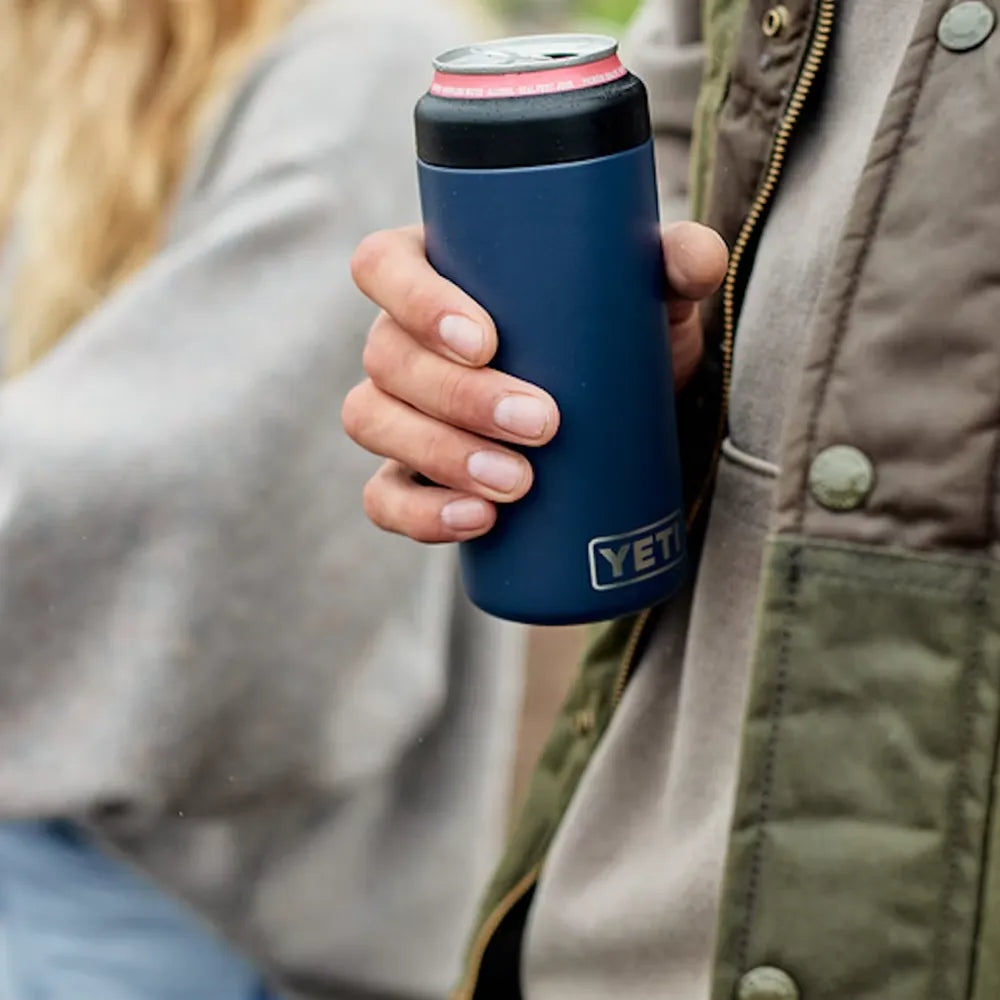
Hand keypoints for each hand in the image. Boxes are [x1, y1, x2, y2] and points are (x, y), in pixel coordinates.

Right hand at [342, 221, 727, 543]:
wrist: (616, 415)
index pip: (384, 266)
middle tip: (542, 424)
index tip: (486, 340)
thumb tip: (696, 256)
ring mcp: (397, 408)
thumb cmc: (612, 336)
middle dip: (460, 397)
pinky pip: (383, 496)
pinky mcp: (410, 472)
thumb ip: (676, 262)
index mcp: (435, 272)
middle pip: (387, 356)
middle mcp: (402, 338)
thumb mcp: (646, 295)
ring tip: (517, 482)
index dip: (416, 300)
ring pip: (374, 421)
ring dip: (440, 454)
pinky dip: (419, 513)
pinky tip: (476, 520)